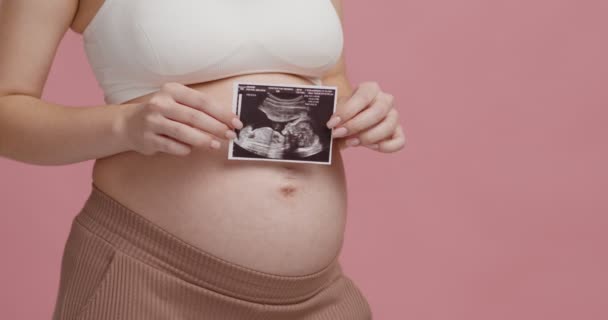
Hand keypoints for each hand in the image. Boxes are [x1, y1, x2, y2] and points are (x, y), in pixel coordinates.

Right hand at [117, 82, 242, 155]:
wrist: (129, 124)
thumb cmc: (162, 113)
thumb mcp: (177, 102)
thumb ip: (198, 109)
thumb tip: (227, 121)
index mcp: (172, 90)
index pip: (202, 101)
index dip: (222, 112)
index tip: (236, 122)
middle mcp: (161, 103)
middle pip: (195, 116)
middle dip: (216, 127)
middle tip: (230, 135)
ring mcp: (152, 121)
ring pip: (183, 132)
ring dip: (203, 140)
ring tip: (216, 145)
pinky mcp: (148, 138)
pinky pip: (172, 146)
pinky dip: (184, 149)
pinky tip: (191, 150)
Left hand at [326, 81, 404, 152]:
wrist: (347, 125)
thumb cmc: (342, 116)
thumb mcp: (336, 111)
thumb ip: (335, 116)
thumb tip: (332, 125)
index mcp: (370, 88)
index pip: (363, 97)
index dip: (347, 111)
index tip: (331, 124)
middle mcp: (385, 99)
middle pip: (378, 111)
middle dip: (356, 125)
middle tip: (338, 133)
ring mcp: (394, 116)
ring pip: (389, 126)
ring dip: (368, 137)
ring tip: (351, 142)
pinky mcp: (397, 132)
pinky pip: (399, 141)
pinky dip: (386, 146)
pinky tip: (371, 147)